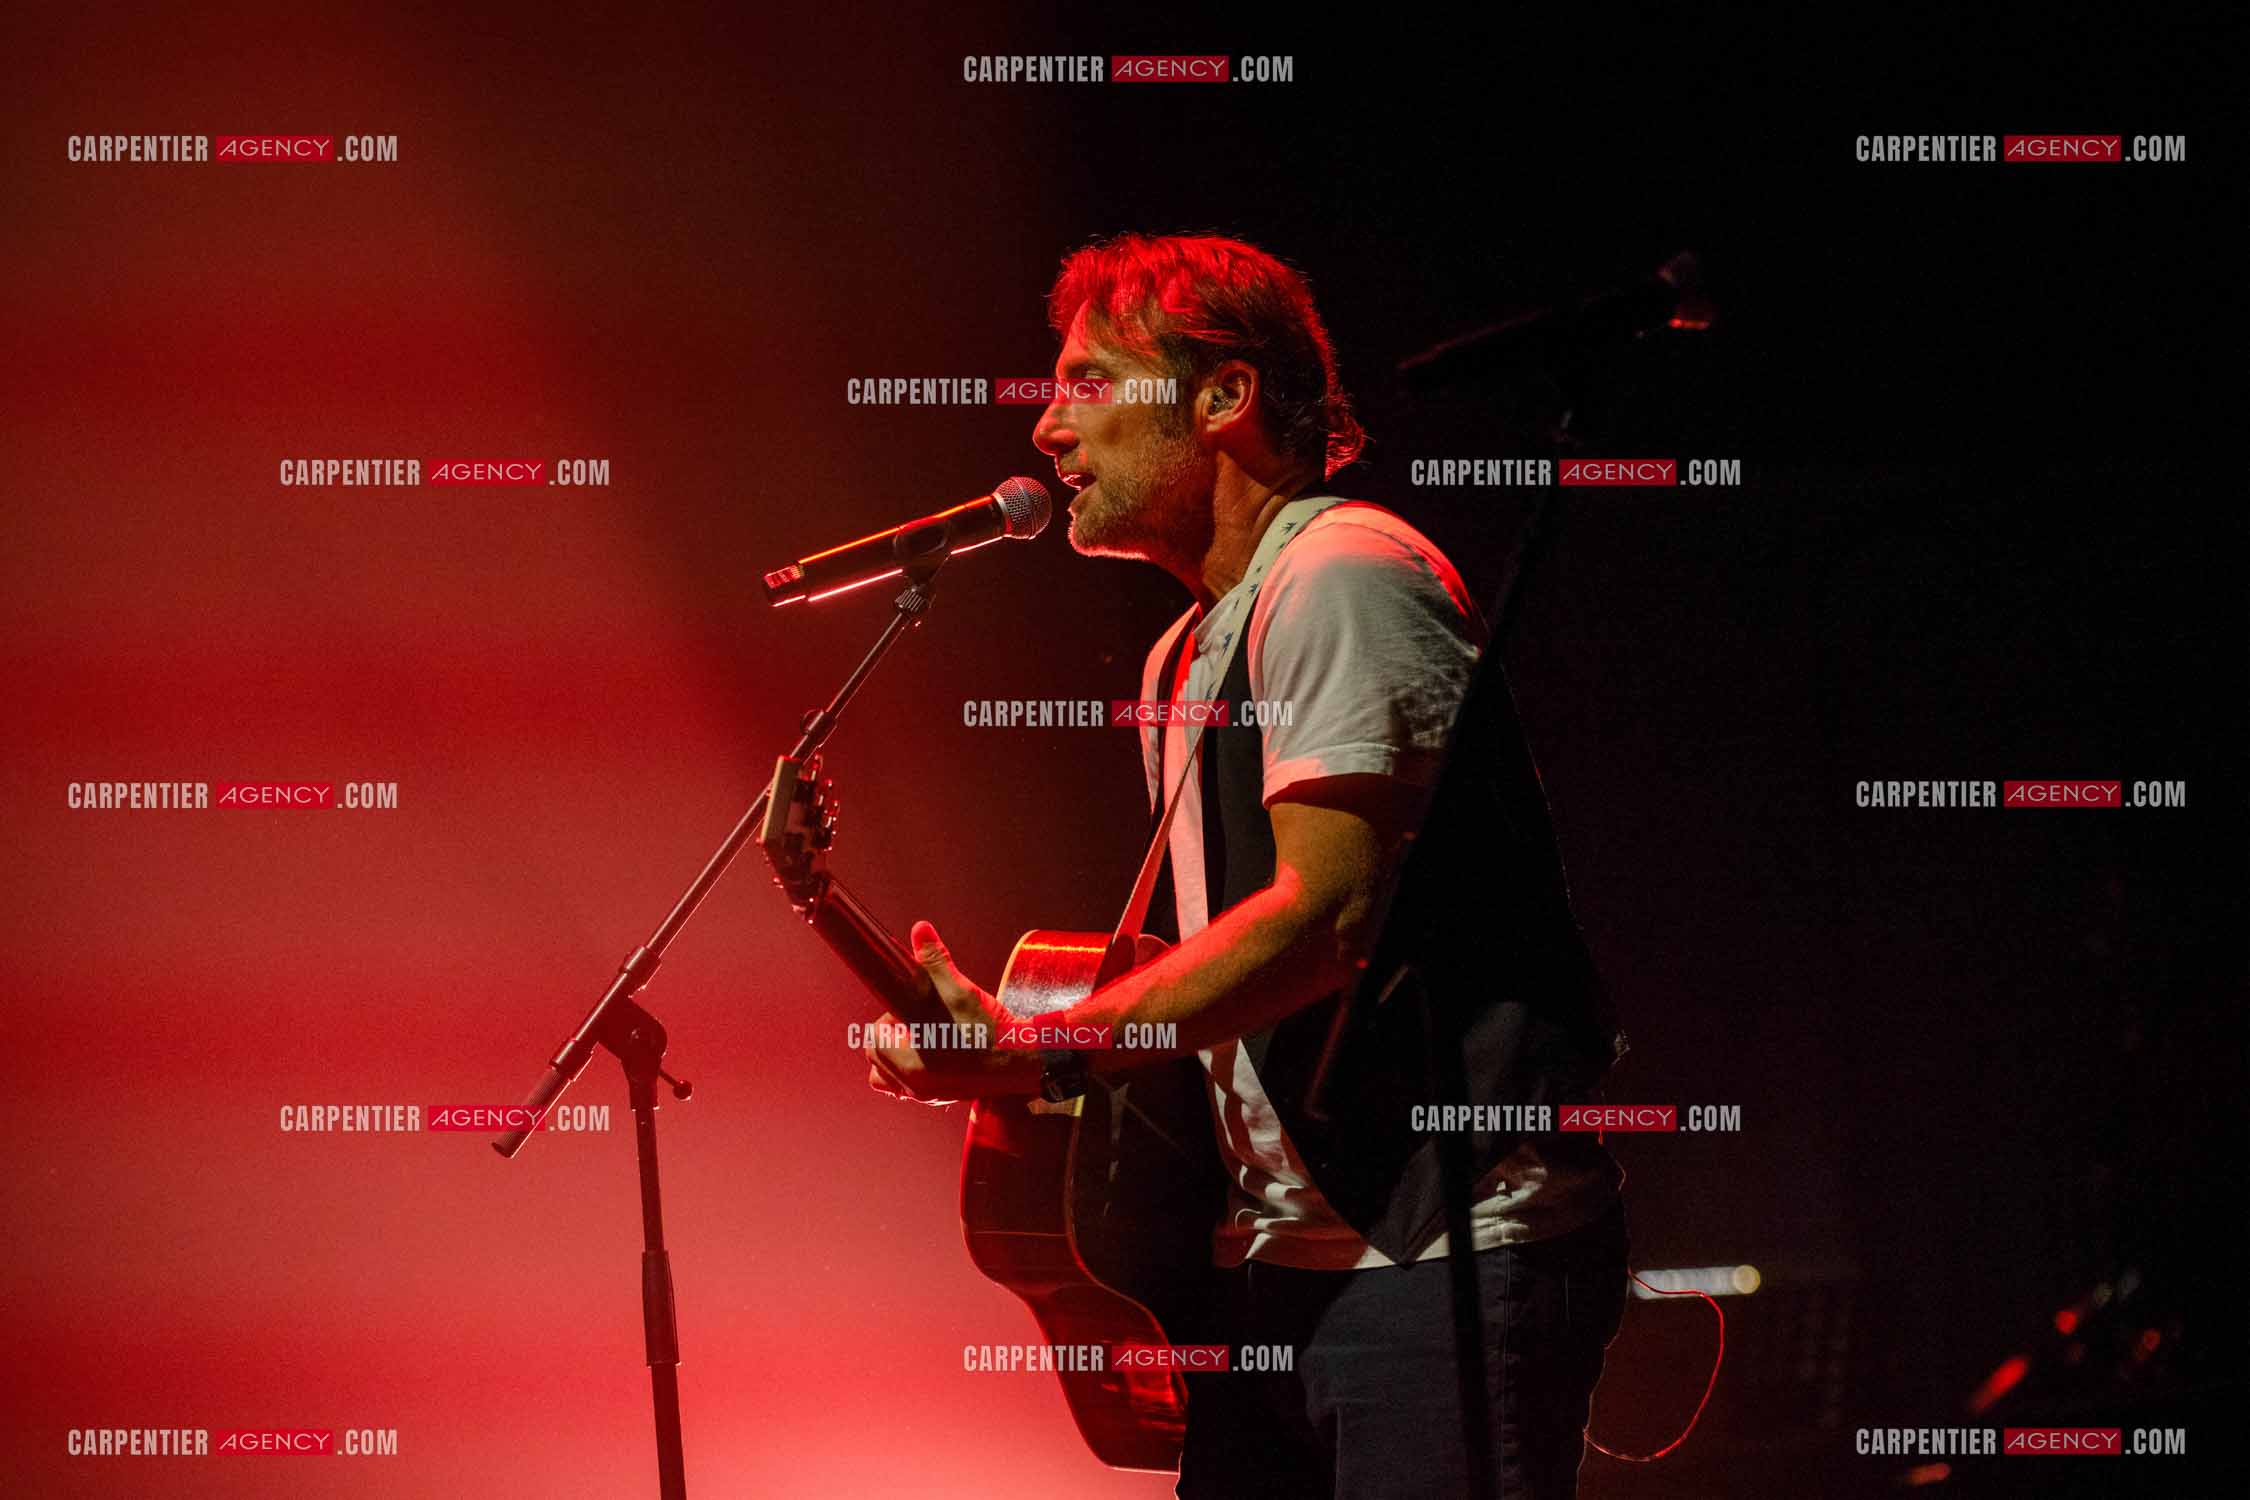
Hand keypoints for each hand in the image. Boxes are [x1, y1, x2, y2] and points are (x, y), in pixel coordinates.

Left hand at [864, 921, 1042, 1102]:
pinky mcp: (941, 1098)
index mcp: (910, 1063)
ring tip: (924, 1039)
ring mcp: (927, 1095)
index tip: (912, 1009)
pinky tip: (934, 1054)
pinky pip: (909, 1089)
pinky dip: (912, 1073)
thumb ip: (934, 962)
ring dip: (897, 1056)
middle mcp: (914, 1085)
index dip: (890, 1018)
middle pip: (877, 1057)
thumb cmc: (989, 1029)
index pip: (873, 1037)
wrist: (1024, 1059)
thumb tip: (921, 929)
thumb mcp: (960, 991)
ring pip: (889, 1076)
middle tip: (921, 1021)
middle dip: (893, 1036)